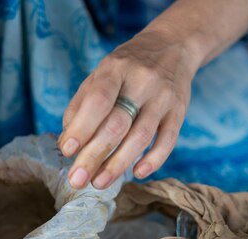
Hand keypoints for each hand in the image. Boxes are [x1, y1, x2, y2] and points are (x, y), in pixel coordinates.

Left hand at [59, 28, 194, 189]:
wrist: (172, 47)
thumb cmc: (127, 68)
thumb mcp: (100, 74)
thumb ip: (81, 105)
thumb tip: (68, 144)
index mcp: (115, 69)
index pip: (98, 100)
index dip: (82, 127)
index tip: (67, 151)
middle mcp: (142, 82)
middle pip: (117, 124)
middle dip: (94, 156)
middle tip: (78, 180)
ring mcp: (163, 97)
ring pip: (141, 136)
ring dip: (118, 164)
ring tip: (99, 183)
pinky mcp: (179, 111)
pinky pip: (168, 140)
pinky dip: (153, 160)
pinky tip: (137, 173)